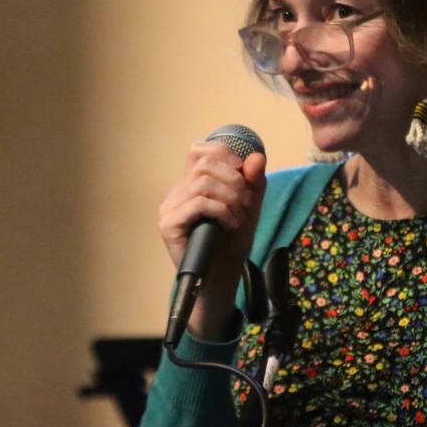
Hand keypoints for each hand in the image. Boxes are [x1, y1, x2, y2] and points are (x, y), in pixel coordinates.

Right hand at [158, 141, 265, 338]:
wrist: (222, 276)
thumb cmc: (232, 242)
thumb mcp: (250, 206)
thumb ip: (254, 181)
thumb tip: (257, 157)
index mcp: (191, 184)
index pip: (200, 150)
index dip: (225, 155)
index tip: (243, 176)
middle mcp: (176, 193)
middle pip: (205, 164)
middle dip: (234, 180)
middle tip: (246, 203)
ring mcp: (169, 209)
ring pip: (202, 183)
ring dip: (230, 198)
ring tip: (239, 216)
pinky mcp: (169, 225)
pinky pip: (199, 203)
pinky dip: (222, 210)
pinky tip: (230, 224)